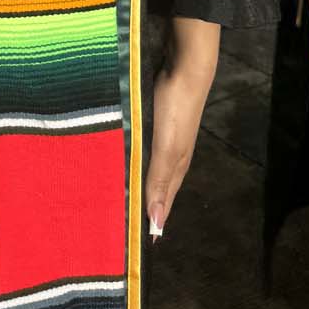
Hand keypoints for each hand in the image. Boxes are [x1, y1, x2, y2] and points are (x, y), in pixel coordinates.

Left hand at [145, 17, 219, 240]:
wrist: (186, 67)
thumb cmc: (175, 109)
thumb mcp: (166, 149)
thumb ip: (158, 182)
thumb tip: (156, 224)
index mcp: (176, 166)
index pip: (163, 201)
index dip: (154, 219)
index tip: (142, 240)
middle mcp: (173, 154)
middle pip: (158, 185)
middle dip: (146, 202)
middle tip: (127, 218)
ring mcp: (167, 134)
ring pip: (151, 164)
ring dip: (139, 177)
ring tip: (123, 189)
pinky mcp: (159, 117)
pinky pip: (146, 144)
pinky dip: (137, 154)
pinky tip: (128, 152)